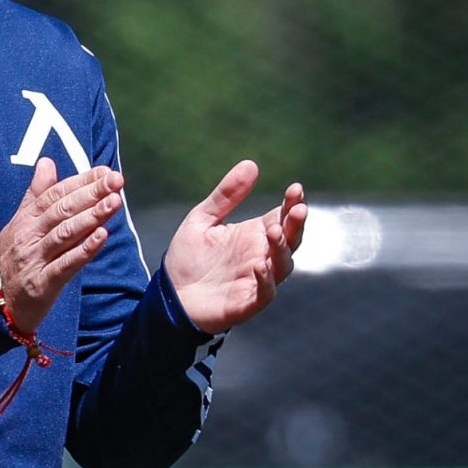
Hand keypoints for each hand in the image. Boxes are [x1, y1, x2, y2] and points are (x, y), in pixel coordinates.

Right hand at [0, 159, 123, 332]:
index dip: (80, 181)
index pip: (55, 194)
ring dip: (92, 216)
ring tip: (114, 202)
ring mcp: (35, 259)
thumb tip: (47, 162)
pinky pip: (65, 264)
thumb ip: (35, 195)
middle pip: (62, 210)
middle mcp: (29, 236)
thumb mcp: (18, 225)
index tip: (104, 171)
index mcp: (25, 220)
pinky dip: (84, 250)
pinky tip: (102, 236)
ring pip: (65, 233)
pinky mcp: (42, 283)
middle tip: (116, 180)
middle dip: (91, 193)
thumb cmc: (11, 263)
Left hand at [164, 161, 306, 333]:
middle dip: (296, 224)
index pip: (282, 216)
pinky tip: (259, 265)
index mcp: (254, 235)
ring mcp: (258, 280)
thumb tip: (251, 164)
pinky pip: (266, 293)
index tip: (295, 188)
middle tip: (297, 209)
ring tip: (273, 231)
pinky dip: (266, 280)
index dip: (292, 204)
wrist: (169, 296)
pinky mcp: (247, 302)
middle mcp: (262, 256)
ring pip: (282, 265)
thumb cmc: (188, 259)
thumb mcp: (202, 220)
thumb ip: (225, 196)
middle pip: (291, 239)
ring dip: (282, 248)